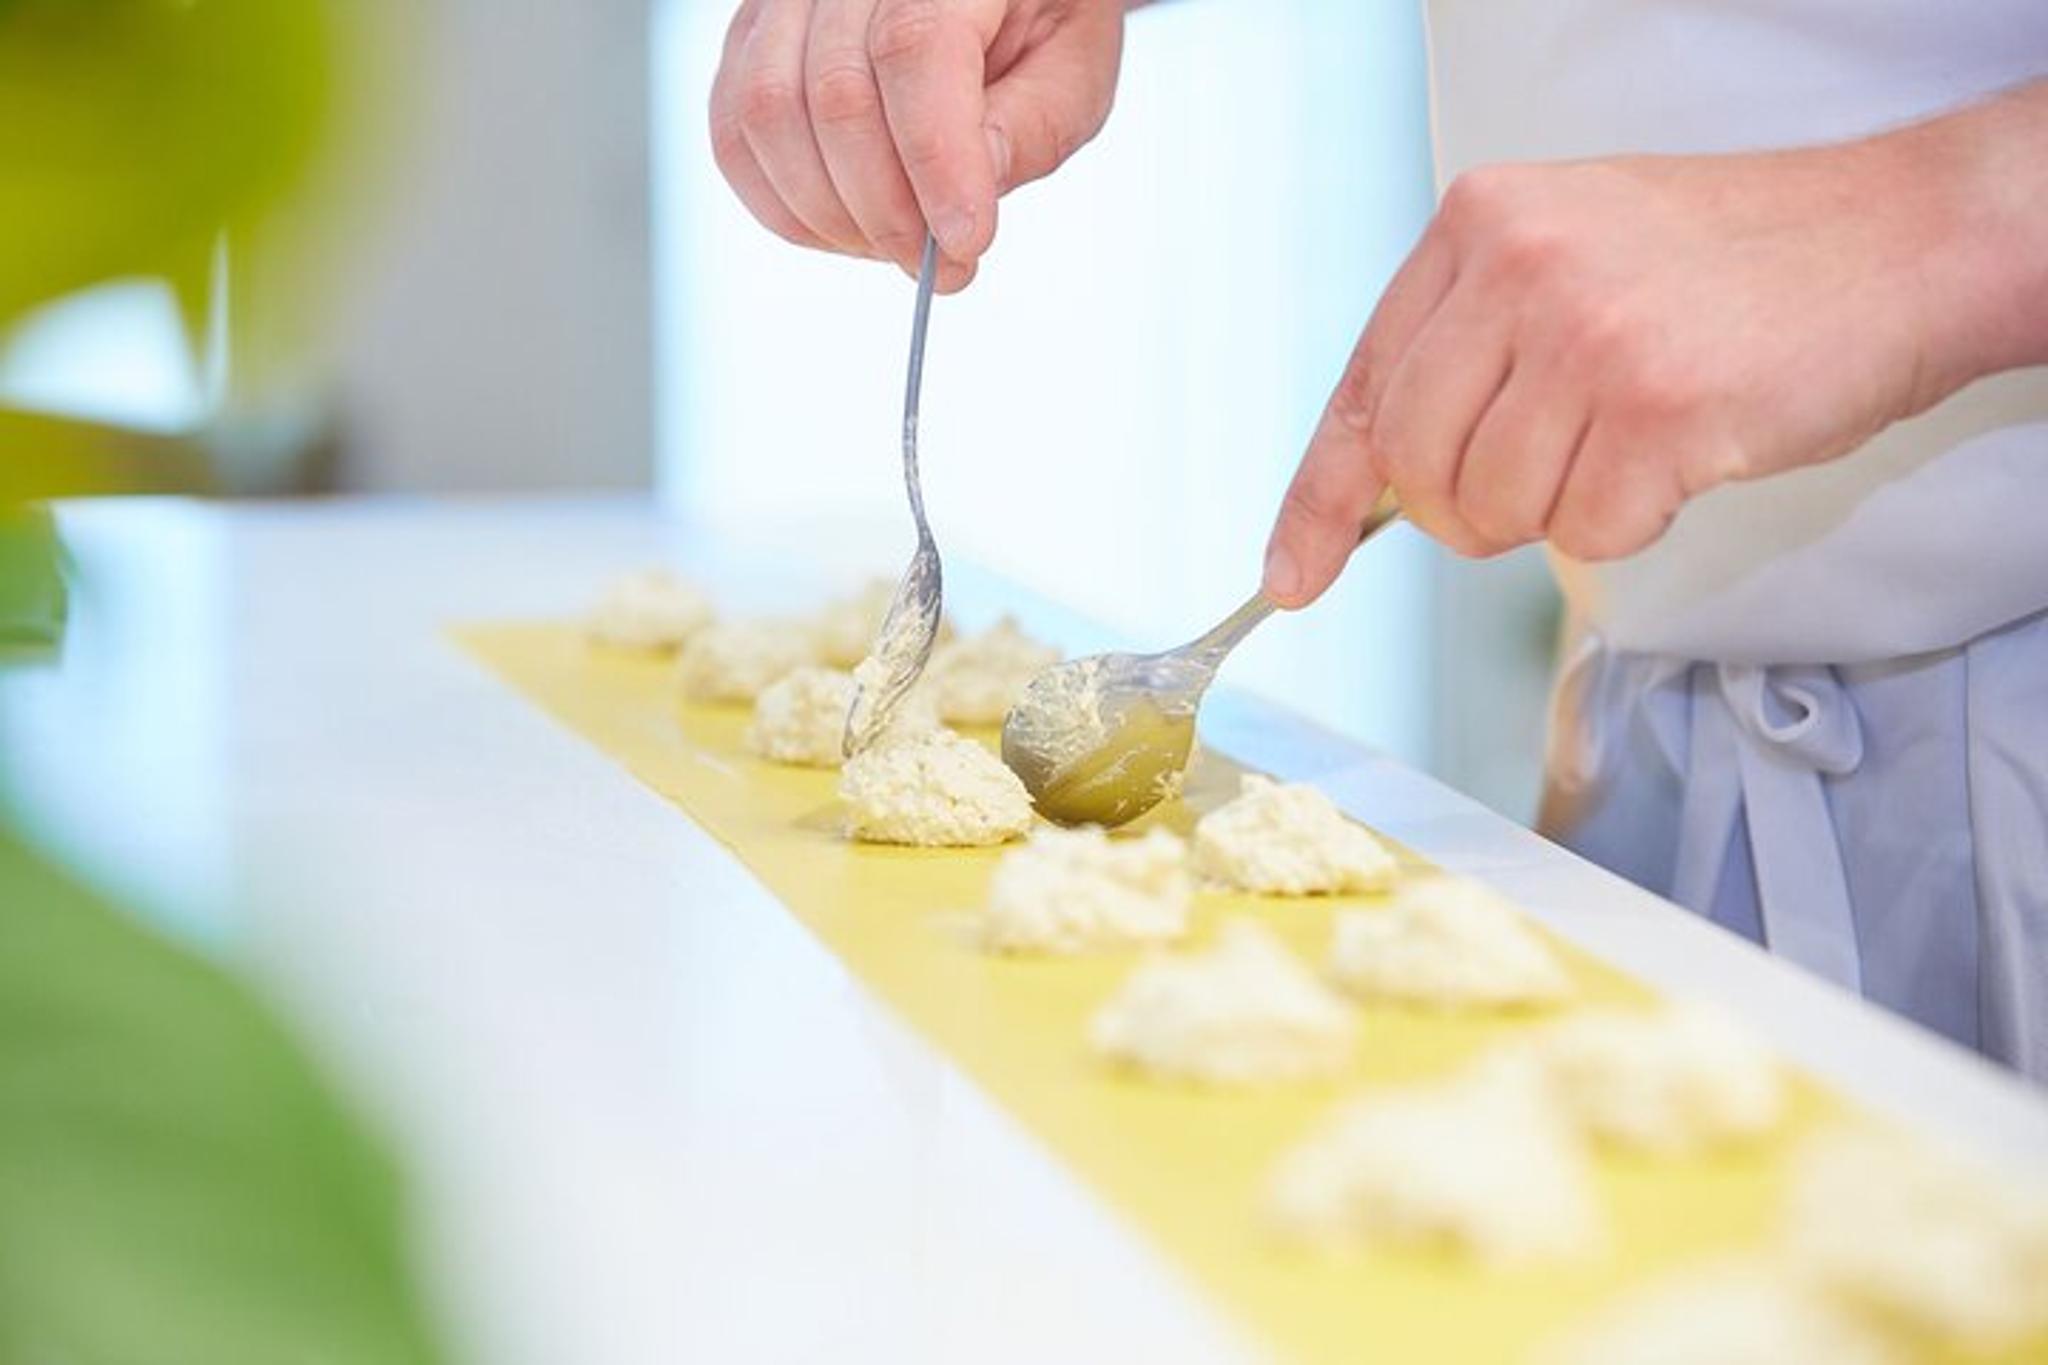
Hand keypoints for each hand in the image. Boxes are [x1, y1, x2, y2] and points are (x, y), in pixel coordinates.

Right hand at [709, 0, 1124, 292]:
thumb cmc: (1036, 14)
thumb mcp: (1072, 65)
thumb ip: (1029, 127)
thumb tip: (961, 203)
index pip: (916, 50)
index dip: (935, 162)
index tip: (966, 245)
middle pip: (835, 96)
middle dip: (888, 213)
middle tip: (944, 265)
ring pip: (768, 118)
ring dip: (833, 217)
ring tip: (899, 244)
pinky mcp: (751, 38)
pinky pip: (733, 133)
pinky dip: (784, 205)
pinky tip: (847, 224)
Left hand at [1261, 138, 1983, 605]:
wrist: (1896, 242)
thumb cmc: (1730, 264)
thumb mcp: (1569, 253)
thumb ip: (1468, 343)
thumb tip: (1373, 484)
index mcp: (1479, 222)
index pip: (1360, 390)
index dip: (1318, 501)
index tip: (1292, 575)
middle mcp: (1519, 267)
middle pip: (1412, 465)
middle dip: (1461, 514)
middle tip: (1536, 490)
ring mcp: (1587, 335)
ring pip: (1494, 509)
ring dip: (1554, 516)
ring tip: (1627, 450)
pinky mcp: (1658, 409)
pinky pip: (1586, 534)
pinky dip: (1628, 527)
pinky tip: (1680, 459)